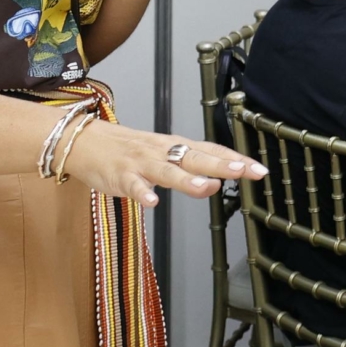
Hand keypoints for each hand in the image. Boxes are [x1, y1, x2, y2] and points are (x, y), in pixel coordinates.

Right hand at [64, 121, 264, 209]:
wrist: (85, 143)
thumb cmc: (127, 151)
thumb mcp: (163, 155)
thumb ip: (189, 168)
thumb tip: (216, 181)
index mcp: (175, 146)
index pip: (211, 150)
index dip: (235, 160)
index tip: (260, 170)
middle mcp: (163, 152)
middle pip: (196, 158)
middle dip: (221, 165)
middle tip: (244, 171)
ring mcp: (142, 163)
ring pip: (167, 171)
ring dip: (187, 179)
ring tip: (207, 187)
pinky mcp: (121, 176)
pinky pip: (133, 186)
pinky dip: (142, 193)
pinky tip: (152, 203)